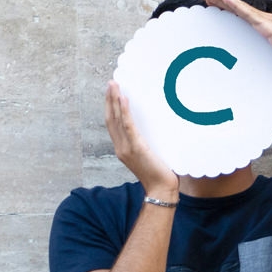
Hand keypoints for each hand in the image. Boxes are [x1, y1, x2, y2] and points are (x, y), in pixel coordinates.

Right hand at [105, 82, 177, 196]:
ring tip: (114, 85)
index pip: (113, 123)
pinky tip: (124, 99)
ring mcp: (126, 147)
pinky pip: (128, 126)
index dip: (111, 108)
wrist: (161, 189)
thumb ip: (145, 144)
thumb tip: (153, 130)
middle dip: (109, 99)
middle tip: (111, 82)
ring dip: (115, 100)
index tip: (112, 92)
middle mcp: (120, 147)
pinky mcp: (137, 148)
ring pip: (117, 119)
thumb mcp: (149, 155)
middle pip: (111, 118)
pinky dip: (125, 112)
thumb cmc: (159, 173)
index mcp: (122, 148)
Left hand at [201, 0, 271, 80]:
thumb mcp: (261, 56)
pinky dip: (236, 5)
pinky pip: (248, 14)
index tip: (210, 2)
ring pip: (241, 7)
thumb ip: (250, 52)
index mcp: (261, 26)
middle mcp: (264, 20)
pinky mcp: (268, 26)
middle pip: (237, 7)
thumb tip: (236, 59)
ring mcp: (266, 21)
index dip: (224, 6)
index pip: (239, 13)